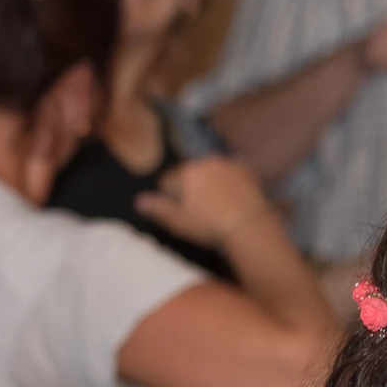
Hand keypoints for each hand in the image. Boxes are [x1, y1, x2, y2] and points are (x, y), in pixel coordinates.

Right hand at [135, 155, 269, 249]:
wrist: (248, 225)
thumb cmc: (207, 225)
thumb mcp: (176, 221)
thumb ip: (156, 208)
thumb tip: (138, 200)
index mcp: (186, 172)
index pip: (166, 182)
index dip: (168, 199)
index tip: (179, 213)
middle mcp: (206, 161)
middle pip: (188, 174)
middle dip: (189, 189)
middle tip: (197, 211)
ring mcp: (228, 164)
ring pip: (209, 173)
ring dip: (207, 184)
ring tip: (214, 207)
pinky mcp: (247, 170)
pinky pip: (229, 174)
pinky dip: (227, 184)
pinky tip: (230, 201)